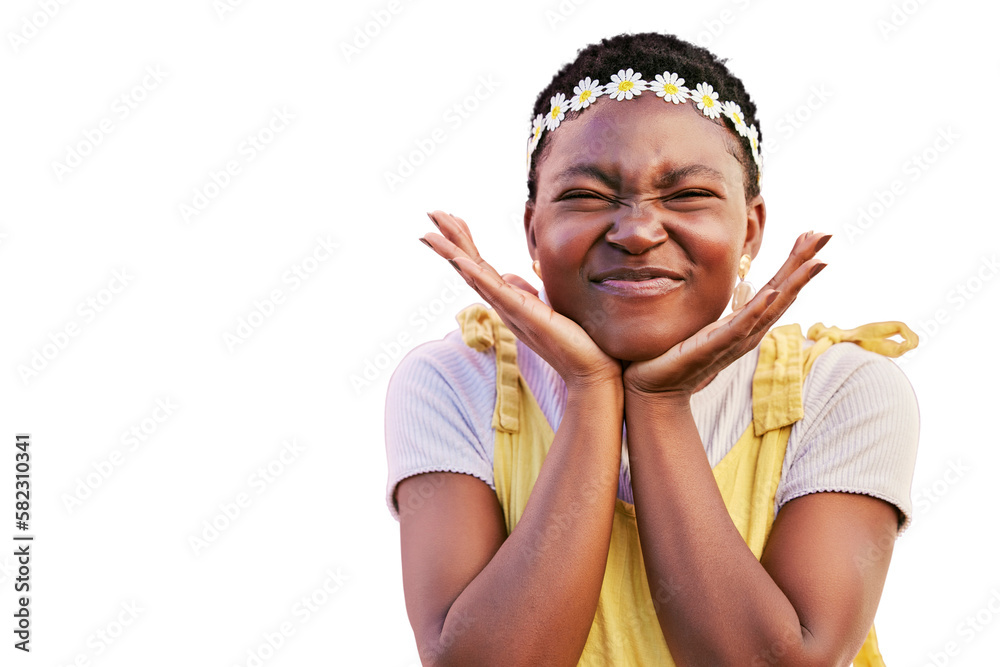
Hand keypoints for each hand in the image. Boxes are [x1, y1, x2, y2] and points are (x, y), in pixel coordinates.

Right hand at [421, 211, 621, 390]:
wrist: (591, 369)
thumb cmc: (577, 339)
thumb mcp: (554, 301)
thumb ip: (535, 286)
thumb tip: (525, 269)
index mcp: (510, 300)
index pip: (481, 265)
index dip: (465, 241)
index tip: (452, 218)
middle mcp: (504, 305)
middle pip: (470, 266)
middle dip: (451, 239)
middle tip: (432, 212)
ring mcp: (510, 310)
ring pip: (474, 275)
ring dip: (451, 253)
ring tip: (430, 233)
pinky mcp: (523, 315)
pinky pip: (493, 291)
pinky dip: (474, 274)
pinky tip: (458, 260)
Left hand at [623, 231, 831, 399]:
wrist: (655, 388)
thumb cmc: (676, 355)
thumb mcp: (704, 324)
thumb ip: (723, 309)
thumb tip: (734, 287)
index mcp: (745, 323)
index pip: (777, 287)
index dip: (795, 262)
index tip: (811, 234)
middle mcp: (748, 331)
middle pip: (783, 292)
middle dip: (804, 263)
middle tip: (825, 234)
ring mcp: (734, 340)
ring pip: (771, 306)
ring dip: (793, 282)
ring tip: (814, 259)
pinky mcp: (714, 347)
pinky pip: (739, 326)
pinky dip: (757, 310)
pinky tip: (772, 292)